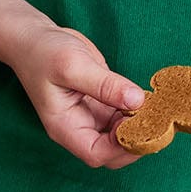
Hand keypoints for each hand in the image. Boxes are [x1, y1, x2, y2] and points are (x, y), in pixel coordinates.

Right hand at [11, 24, 146, 169]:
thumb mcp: (73, 65)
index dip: (121, 146)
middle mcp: (79, 127)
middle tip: (154, 118)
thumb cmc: (44, 53)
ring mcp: (92, 116)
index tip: (140, 124)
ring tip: (155, 106)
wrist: (35, 38)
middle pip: (112, 152)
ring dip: (140, 125)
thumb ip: (105, 85)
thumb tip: (137, 101)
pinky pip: (124, 115)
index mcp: (65, 127)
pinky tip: (148, 98)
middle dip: (135, 140)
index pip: (97, 153)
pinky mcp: (102, 103)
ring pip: (122, 135)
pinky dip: (138, 110)